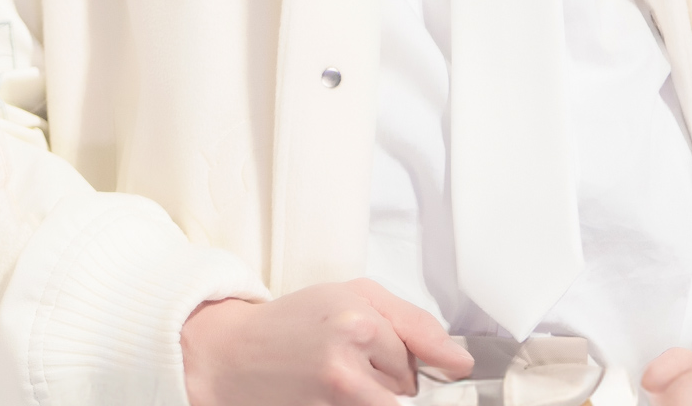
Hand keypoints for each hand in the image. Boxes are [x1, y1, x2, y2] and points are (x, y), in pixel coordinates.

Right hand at [182, 283, 470, 405]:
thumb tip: (459, 361)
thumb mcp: (352, 295)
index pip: (420, 355)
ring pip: (388, 402)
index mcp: (357, 323)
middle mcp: (346, 367)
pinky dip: (353, 403)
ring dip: (371, 396)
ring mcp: (335, 401)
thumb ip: (414, 322)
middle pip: (406, 388)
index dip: (401, 352)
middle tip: (347, 362)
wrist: (232, 356)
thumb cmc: (292, 323)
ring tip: (338, 381)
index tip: (388, 353)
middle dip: (387, 378)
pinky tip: (327, 394)